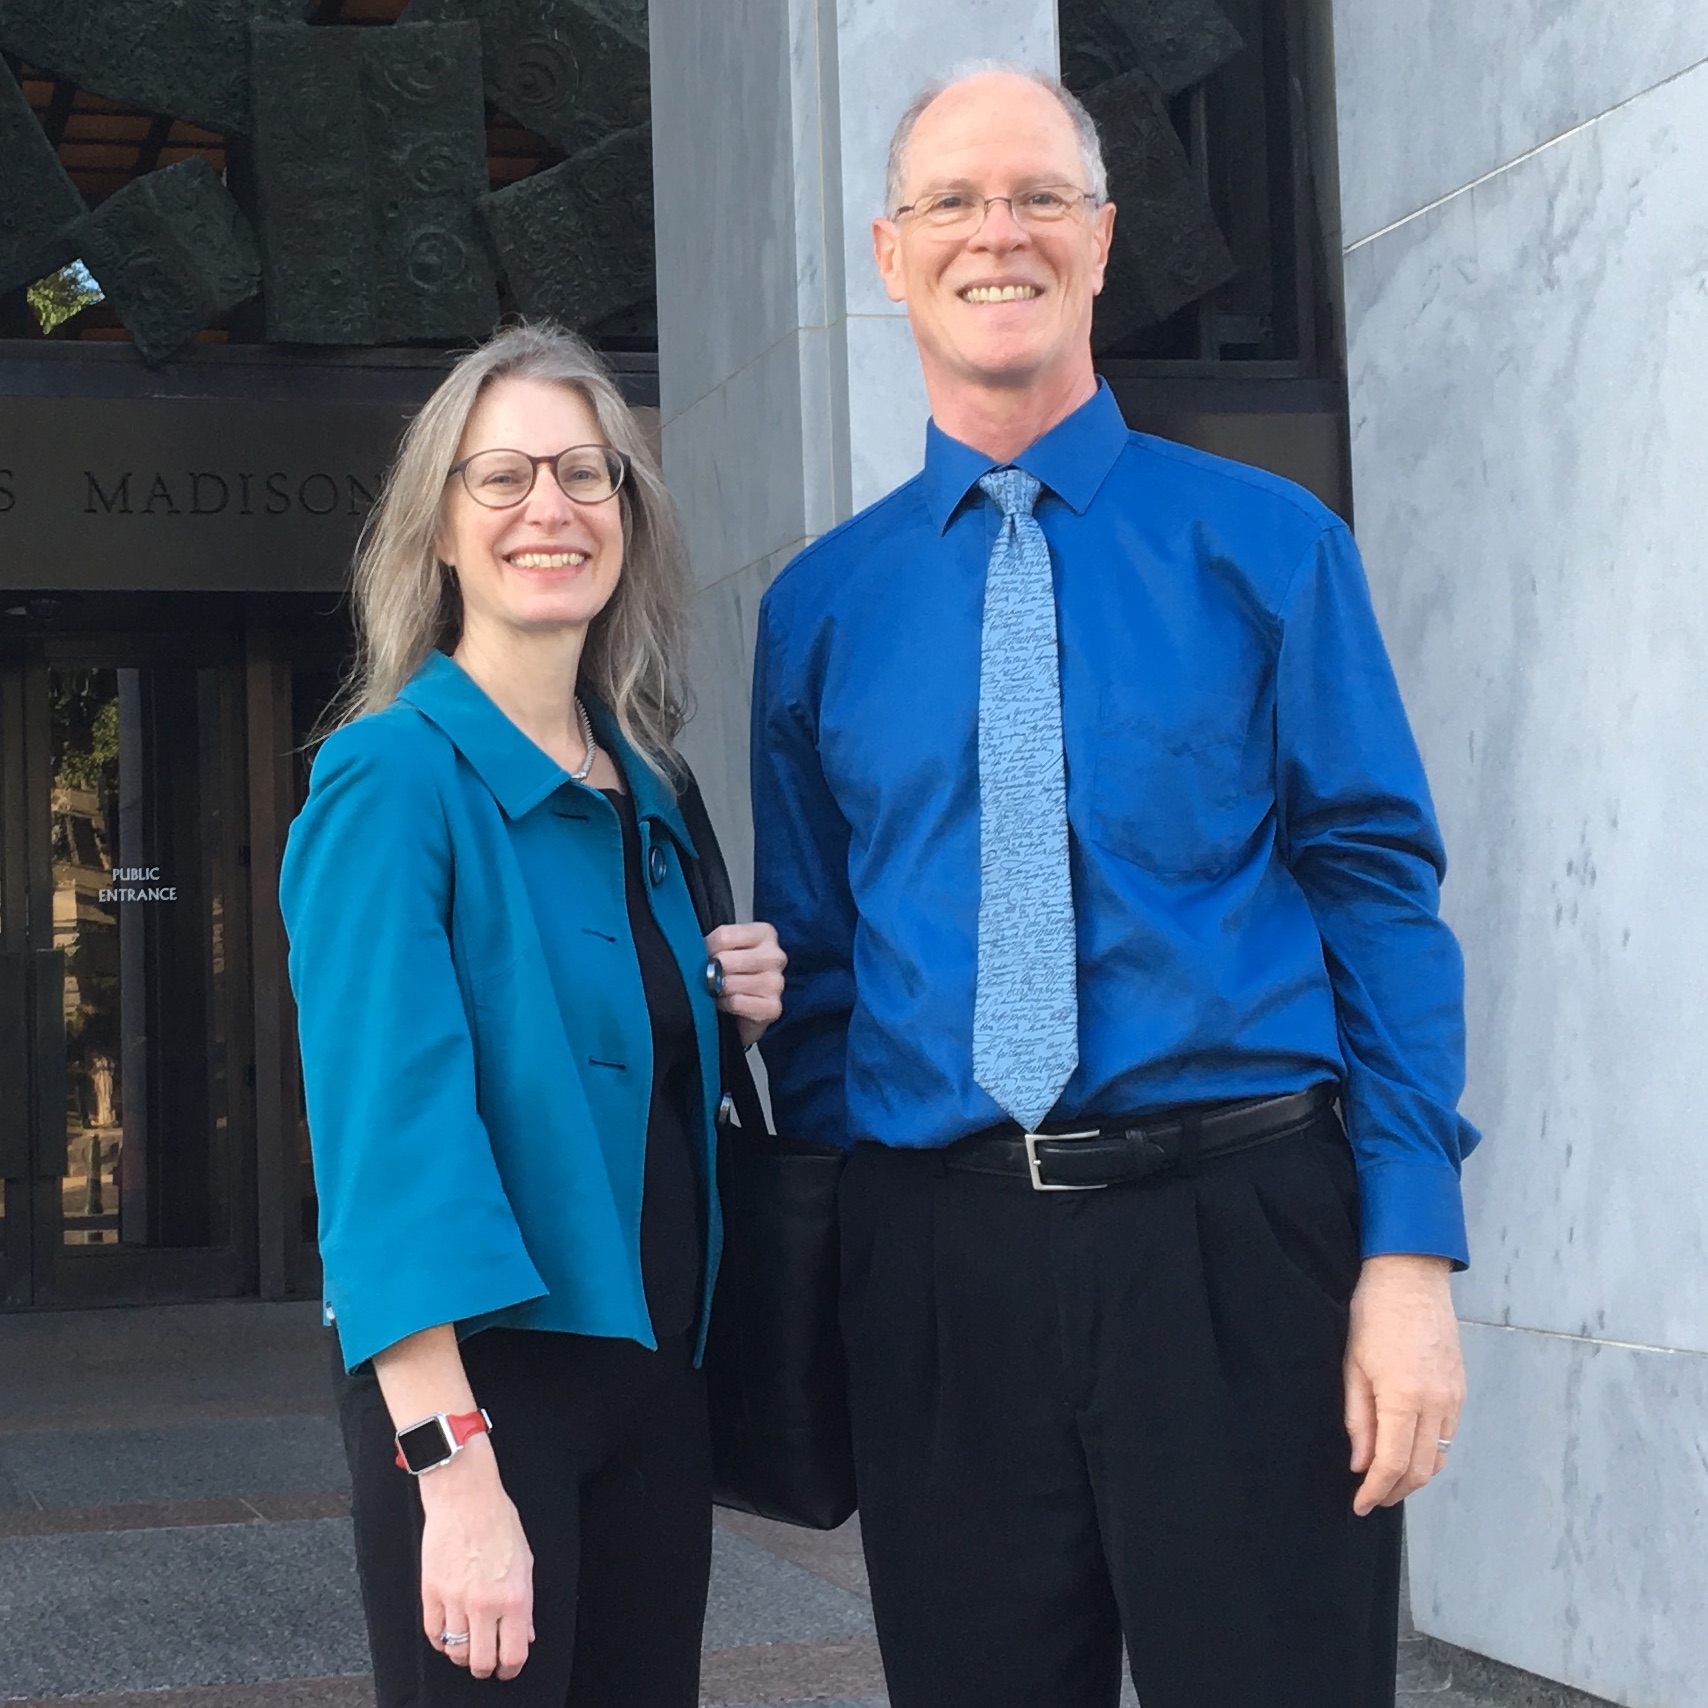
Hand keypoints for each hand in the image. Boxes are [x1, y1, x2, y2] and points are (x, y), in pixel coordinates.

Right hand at [417, 1436, 534, 1679]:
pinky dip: (441, 1640)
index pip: (514, 1654)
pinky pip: (433, 1635)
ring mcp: (456, 1600)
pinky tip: (449, 1631)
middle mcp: (486, 1604)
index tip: (508, 1668)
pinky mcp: (432, 1593)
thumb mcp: (525, 1561)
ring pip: (456, 1652)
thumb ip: (526, 1603)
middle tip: (488, 1661)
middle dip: (486, 1668)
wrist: (465, 1496)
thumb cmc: (498, 1521)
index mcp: (515, 1596)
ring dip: (463, 1654)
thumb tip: (527, 1633)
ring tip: (468, 1642)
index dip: (511, 1668)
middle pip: (482, 1662)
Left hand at [706, 921, 785, 1046]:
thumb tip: (695, 951)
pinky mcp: (773, 1007)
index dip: (707, 949)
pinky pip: (736, 1002)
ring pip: (729, 983)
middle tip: (712, 977)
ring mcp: (776, 982)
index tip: (707, 957)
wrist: (745, 1010)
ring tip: (721, 991)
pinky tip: (727, 1004)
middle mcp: (775, 956)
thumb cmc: (734, 974)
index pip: (724, 936)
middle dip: (712, 972)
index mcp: (765, 934)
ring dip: (718, 990)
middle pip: (725, 960)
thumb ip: (713, 944)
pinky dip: (725, 1005)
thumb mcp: (725, 948)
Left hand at [1344, 1253, 1464, 1515]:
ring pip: (1439, 1457)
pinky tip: (1408, 1450)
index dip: (1375, 1490)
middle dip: (1395, 1491)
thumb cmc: (1373, 1314)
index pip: (1393, 1464)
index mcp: (1404, 1399)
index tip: (1359, 1505)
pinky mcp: (1460, 1389)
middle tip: (1371, 1498)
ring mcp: (1454, 1398)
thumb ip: (1359, 1419)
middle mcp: (1437, 1406)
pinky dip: (1429, 1453)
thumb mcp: (1353, 1365)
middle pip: (1421, 1470)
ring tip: (1387, 1481)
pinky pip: (1448, 1436)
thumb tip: (1360, 1464)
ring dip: (1414, 1477)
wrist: (1412, 1276)